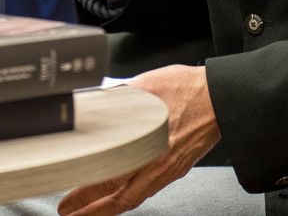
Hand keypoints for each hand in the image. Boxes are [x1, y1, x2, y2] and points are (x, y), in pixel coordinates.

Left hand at [58, 66, 220, 215]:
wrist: (220, 97)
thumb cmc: (188, 88)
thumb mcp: (146, 84)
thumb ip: (120, 97)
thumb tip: (97, 101)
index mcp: (148, 146)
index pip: (108, 179)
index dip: (85, 194)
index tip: (67, 201)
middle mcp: (157, 164)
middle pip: (118, 198)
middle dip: (91, 210)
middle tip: (70, 213)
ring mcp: (167, 168)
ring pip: (132, 198)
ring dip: (107, 208)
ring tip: (88, 212)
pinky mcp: (175, 167)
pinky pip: (147, 190)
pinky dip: (128, 198)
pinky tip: (119, 196)